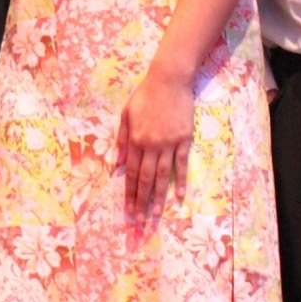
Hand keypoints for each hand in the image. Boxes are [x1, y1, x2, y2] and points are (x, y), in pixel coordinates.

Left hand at [118, 65, 195, 217]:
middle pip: (145, 179)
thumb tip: (116, 163)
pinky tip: (180, 197)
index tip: (127, 210)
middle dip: (141, 202)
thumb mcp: (126, 113)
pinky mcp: (184, 140)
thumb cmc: (145, 95)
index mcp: (135, 139)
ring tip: (155, 215)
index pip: (130, 172)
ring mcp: (169, 143)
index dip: (129, 192)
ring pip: (162, 176)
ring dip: (159, 198)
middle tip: (140, 221)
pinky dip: (180, 182)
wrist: (169, 80)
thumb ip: (121, 138)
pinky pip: (181, 165)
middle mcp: (151, 144)